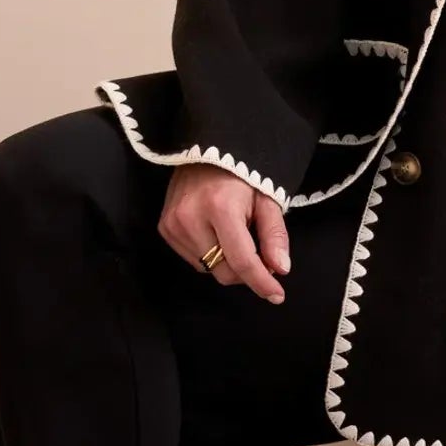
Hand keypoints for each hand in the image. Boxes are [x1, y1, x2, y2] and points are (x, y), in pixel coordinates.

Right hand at [159, 164, 290, 301]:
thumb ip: (274, 234)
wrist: (205, 149)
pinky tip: (216, 233)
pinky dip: (210, 255)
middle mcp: (191, 218)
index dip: (261, 281)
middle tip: (260, 254)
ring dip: (227, 262)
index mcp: (221, 208)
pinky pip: (193, 260)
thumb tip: (281, 269)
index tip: (277, 296)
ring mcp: (173, 225)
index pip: (242, 260)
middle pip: (224, 271)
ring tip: (235, 234)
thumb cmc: (241, 174)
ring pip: (208, 269)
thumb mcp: (266, 198)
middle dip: (246, 271)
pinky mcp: (164, 228)